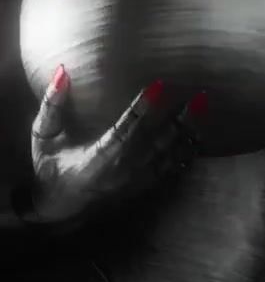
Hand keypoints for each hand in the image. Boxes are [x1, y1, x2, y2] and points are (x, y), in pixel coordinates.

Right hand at [19, 67, 203, 225]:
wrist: (57, 209)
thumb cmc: (49, 167)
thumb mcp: (44, 137)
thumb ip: (52, 106)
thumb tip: (63, 71)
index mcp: (96, 160)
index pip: (124, 131)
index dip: (142, 108)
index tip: (159, 85)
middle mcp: (121, 173)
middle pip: (157, 143)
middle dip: (180, 119)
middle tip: (199, 96)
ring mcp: (136, 182)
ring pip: (170, 155)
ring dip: (189, 132)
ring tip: (204, 107)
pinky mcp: (144, 187)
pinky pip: (172, 169)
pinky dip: (187, 151)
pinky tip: (200, 134)